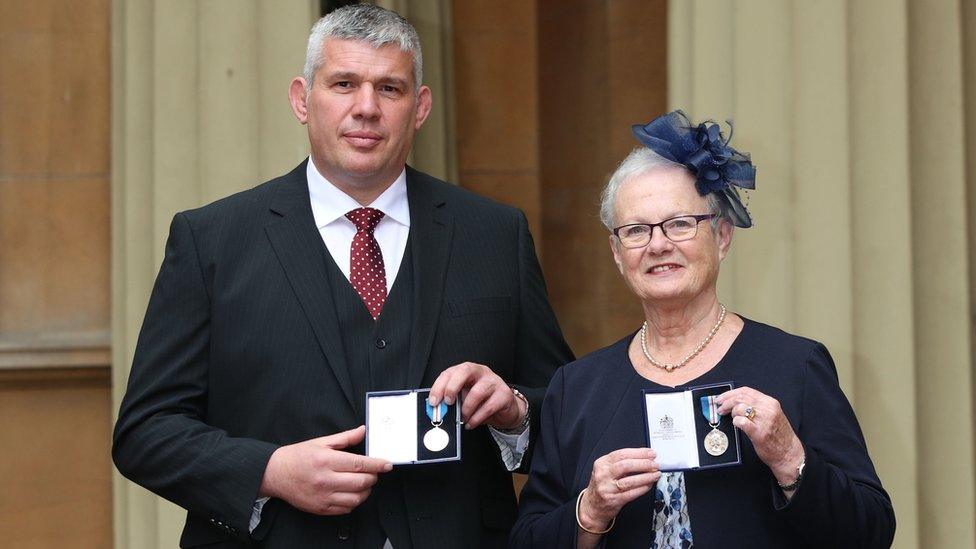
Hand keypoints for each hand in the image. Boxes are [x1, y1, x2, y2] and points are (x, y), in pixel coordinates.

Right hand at [258, 425, 391, 514]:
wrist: (276, 474)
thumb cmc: (298, 456)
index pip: (360, 464)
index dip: (377, 464)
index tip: (387, 464)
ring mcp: (323, 496)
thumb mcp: (321, 442)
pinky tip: (352, 492)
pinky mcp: (321, 508)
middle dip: (373, 477)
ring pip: (356, 498)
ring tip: (364, 483)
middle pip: (361, 482)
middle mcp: (326, 480)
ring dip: (366, 491)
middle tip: (373, 472)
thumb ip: (345, 438)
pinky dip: (354, 501)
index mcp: (326, 460)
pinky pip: (346, 509)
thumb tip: (363, 430)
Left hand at [428, 362, 523, 429]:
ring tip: (462, 419)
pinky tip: (471, 423)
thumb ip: (453, 400)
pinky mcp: (504, 395)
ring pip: (477, 392)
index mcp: (468, 371)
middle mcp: (481, 372)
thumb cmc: (482, 402)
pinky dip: (476, 418)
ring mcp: (494, 382)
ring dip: (466, 409)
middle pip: (465, 370)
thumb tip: (437, 409)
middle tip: (447, 402)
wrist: (506, 409)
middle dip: (452, 387)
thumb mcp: (465, 398)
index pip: (451, 372)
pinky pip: (488, 407)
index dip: (440, 385)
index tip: (434, 400)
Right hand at [579, 448, 659, 530]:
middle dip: (643, 464)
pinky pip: (632, 493)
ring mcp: (607, 488)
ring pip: (630, 480)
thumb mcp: (606, 470)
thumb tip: (644, 458)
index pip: (621, 454)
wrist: (592, 506)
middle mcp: (603, 475)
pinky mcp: (614, 500)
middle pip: (625, 466)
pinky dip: (643, 488)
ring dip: (646, 476)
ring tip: (656, 474)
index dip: (638, 453)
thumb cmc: (602, 486)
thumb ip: (621, 463)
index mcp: (601, 464)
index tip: (650, 453)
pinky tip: (649, 484)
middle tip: (655, 464)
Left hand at [715, 387, 803, 483]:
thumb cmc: (779, 435)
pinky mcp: (759, 433)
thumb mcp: (772, 415)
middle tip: (720, 407)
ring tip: (732, 418)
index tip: (722, 397)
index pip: (747, 391)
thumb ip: (758, 406)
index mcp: (771, 403)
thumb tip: (736, 401)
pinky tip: (737, 425)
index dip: (731, 393)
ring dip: (732, 413)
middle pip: (741, 398)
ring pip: (740, 408)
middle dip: (726, 402)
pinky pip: (741, 422)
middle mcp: (768, 409)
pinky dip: (736, 422)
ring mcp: (764, 421)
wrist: (789, 453)